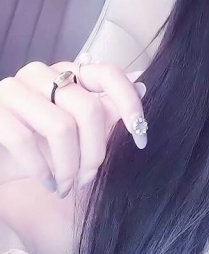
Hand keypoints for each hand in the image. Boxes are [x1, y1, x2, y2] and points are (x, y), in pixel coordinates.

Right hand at [0, 58, 146, 198]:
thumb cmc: (36, 143)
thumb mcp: (75, 128)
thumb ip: (105, 109)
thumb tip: (142, 87)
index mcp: (67, 72)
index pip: (109, 74)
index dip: (130, 104)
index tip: (140, 138)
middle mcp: (42, 73)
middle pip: (88, 109)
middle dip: (95, 152)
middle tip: (90, 177)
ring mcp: (14, 88)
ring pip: (61, 127)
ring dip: (69, 167)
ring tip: (67, 186)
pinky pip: (25, 141)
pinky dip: (42, 170)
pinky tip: (48, 183)